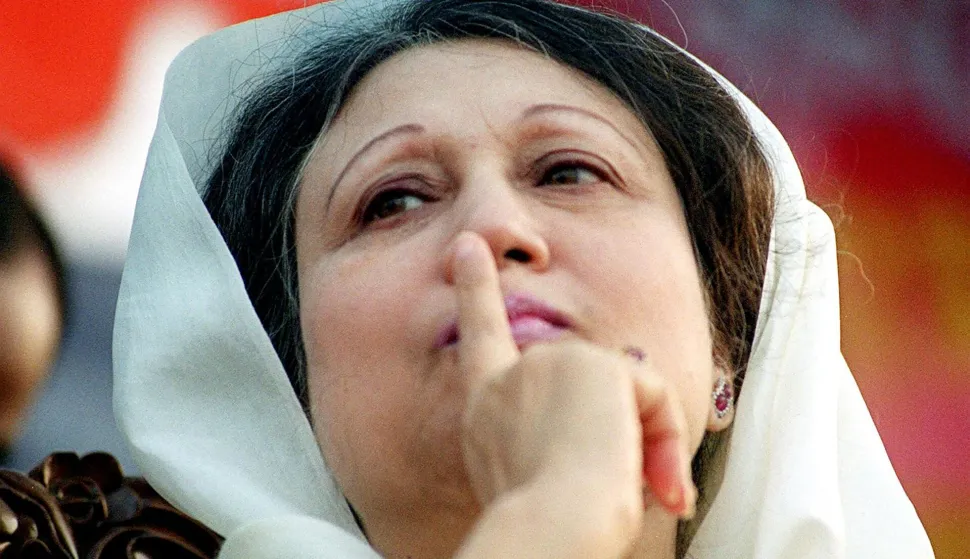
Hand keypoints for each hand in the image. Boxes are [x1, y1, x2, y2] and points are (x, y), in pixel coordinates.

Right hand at [452, 232, 694, 555]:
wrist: (549, 529)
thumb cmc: (549, 526)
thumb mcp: (536, 477)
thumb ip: (560, 431)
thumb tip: (629, 398)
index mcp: (485, 411)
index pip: (480, 338)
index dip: (475, 289)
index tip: (468, 248)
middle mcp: (508, 381)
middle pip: (592, 378)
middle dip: (632, 427)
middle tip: (654, 492)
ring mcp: (546, 365)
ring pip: (625, 389)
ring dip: (645, 443)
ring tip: (635, 490)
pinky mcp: (588, 364)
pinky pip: (650, 392)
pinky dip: (663, 438)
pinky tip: (643, 474)